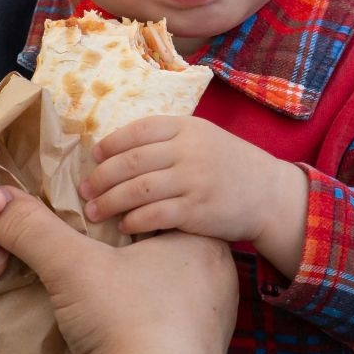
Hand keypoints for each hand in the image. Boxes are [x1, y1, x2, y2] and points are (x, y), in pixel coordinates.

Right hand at [0, 191, 235, 353]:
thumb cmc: (128, 323)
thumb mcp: (71, 267)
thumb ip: (34, 230)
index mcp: (204, 238)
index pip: (163, 201)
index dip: (126, 198)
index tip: (92, 206)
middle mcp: (222, 274)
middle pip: (167, 242)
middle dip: (132, 242)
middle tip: (94, 242)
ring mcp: (218, 317)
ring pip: (172, 282)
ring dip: (140, 281)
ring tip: (104, 283)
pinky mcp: (204, 352)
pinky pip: (173, 319)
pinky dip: (147, 315)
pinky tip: (120, 322)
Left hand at [80, 116, 306, 245]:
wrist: (270, 194)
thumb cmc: (230, 167)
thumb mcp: (204, 139)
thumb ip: (169, 140)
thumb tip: (118, 151)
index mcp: (188, 128)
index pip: (138, 130)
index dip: (111, 144)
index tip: (94, 157)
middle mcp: (189, 151)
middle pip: (131, 161)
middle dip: (101, 177)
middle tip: (83, 190)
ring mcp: (194, 180)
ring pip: (137, 189)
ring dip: (109, 201)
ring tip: (94, 211)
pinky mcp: (197, 211)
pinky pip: (155, 215)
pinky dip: (134, 221)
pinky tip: (124, 225)